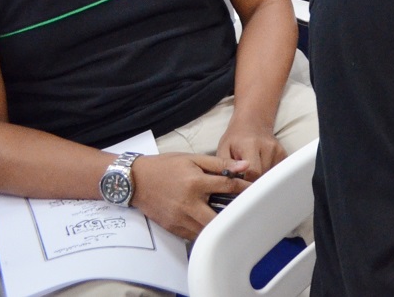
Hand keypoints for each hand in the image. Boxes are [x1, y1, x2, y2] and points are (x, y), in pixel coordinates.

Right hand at [130, 153, 250, 240]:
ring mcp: (179, 218)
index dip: (246, 189)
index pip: (228, 187)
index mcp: (196, 184)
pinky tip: (212, 224)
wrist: (135, 180)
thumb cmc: (165, 167)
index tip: (257, 191)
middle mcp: (188, 204)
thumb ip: (220, 164)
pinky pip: (193, 235)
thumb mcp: (193, 159)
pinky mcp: (172, 227)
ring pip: (207, 230)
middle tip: (245, 212)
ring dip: (220, 226)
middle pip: (219, 217)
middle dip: (233, 216)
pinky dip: (205, 231)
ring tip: (231, 219)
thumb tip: (244, 166)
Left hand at [217, 117, 285, 180]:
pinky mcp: (283, 154)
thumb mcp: (223, 149)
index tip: (238, 189)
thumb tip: (228, 184)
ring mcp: (278, 150)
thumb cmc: (235, 138)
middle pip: (262, 176)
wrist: (253, 122)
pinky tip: (260, 170)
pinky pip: (276, 173)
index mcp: (251, 144)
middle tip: (242, 184)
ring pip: (270, 177)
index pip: (253, 172)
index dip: (245, 184)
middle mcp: (268, 147)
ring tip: (251, 174)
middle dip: (252, 183)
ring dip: (260, 180)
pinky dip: (267, 176)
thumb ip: (225, 167)